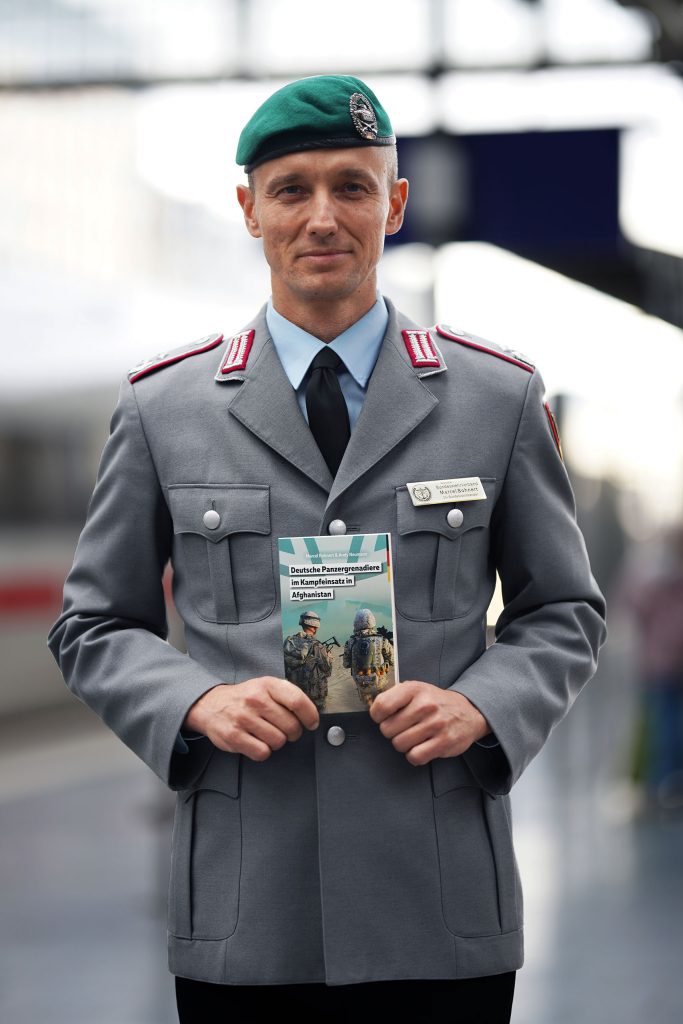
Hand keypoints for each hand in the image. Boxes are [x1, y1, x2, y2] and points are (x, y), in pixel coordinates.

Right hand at [183, 677, 318, 761]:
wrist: (210, 705)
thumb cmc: (245, 698)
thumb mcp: (265, 686)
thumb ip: (287, 696)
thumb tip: (311, 715)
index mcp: (267, 685)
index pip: (298, 701)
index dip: (310, 716)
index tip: (311, 723)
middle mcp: (255, 699)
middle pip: (291, 726)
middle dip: (293, 733)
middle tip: (286, 731)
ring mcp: (244, 718)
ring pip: (278, 741)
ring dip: (277, 742)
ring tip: (268, 734)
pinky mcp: (234, 736)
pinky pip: (262, 753)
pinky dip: (263, 751)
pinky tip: (257, 742)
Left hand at [369, 681, 491, 765]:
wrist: (468, 712)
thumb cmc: (435, 702)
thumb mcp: (416, 690)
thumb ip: (394, 696)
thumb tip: (373, 709)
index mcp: (414, 689)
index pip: (381, 706)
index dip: (377, 716)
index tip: (383, 717)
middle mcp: (425, 705)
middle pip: (387, 730)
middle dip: (392, 732)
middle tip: (403, 728)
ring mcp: (435, 724)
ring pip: (399, 744)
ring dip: (403, 744)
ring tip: (413, 737)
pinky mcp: (444, 742)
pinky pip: (415, 756)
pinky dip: (414, 756)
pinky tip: (420, 747)